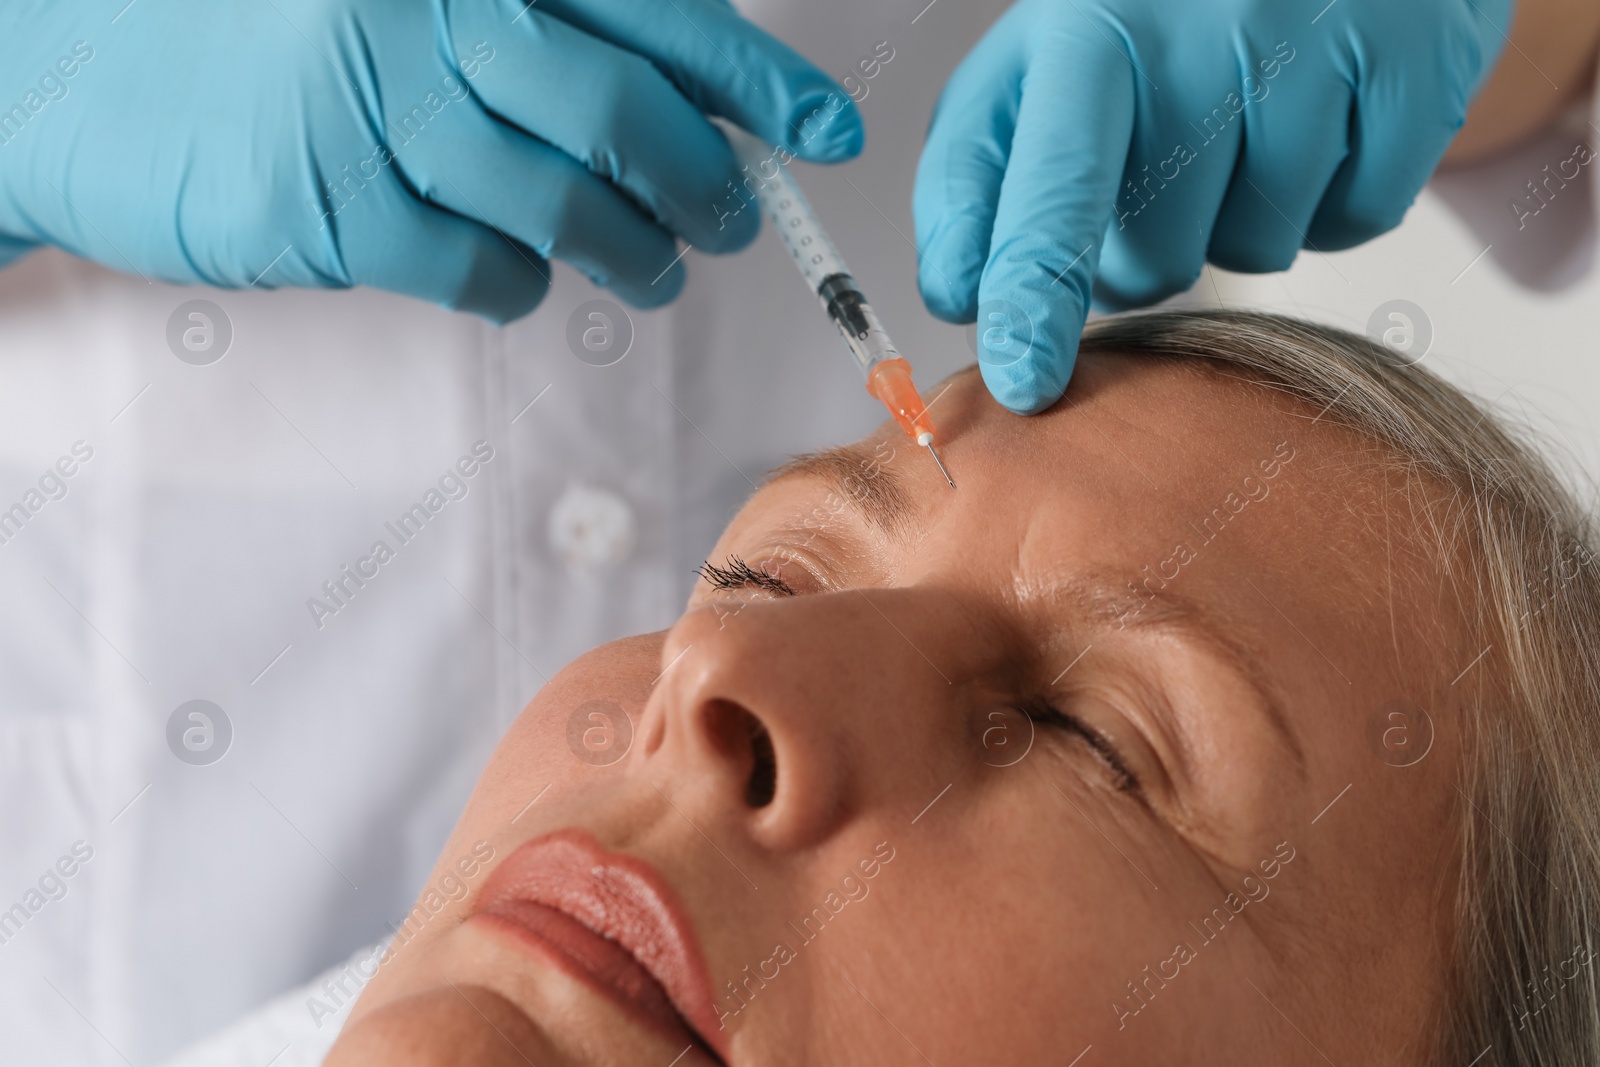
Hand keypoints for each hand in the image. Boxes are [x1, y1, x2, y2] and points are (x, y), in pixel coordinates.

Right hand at [0, 0, 861, 320]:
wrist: (93, 68)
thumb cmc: (285, 37)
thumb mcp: (414, 6)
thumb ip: (546, 32)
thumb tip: (693, 107)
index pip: (659, 11)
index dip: (757, 80)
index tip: (825, 135)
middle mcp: (438, 11)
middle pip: (627, 116)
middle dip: (705, 186)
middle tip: (731, 223)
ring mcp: (383, 109)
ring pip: (568, 208)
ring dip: (634, 255)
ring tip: (653, 269)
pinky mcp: (339, 206)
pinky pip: (485, 271)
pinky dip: (524, 286)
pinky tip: (518, 274)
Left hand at [913, 0, 1511, 412]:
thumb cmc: (1156, 19)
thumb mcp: (1041, 66)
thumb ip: (980, 177)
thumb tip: (958, 295)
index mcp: (1089, 25)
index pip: (1053, 190)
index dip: (1034, 297)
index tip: (1023, 381)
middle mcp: (1201, 26)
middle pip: (1158, 260)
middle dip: (1148, 250)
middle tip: (1163, 164)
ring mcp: (1316, 40)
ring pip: (1258, 249)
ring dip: (1239, 220)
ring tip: (1244, 124)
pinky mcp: (1414, 64)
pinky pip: (1355, 221)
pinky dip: (1332, 199)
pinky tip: (1321, 123)